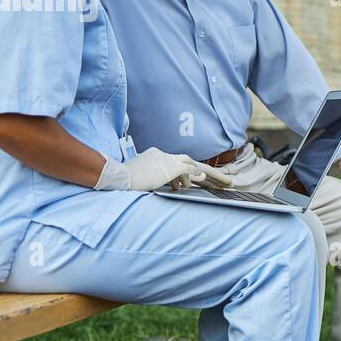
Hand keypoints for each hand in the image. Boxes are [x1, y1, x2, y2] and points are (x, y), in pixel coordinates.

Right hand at [94, 147, 233, 191]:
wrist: (117, 177)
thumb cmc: (124, 182)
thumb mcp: (142, 180)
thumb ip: (159, 181)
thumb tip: (179, 186)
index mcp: (153, 157)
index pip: (174, 164)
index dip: (185, 173)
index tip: (191, 181)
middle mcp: (161, 155)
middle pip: (187, 160)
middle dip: (202, 171)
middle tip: (220, 180)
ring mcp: (166, 159)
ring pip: (192, 164)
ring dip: (208, 175)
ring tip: (223, 183)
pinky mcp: (170, 166)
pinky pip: (191, 169)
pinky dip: (202, 175)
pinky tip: (210, 181)